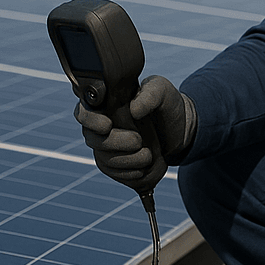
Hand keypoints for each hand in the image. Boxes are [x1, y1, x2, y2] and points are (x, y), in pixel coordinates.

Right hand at [75, 75, 196, 189]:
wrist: (180, 129)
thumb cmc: (166, 104)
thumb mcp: (162, 91)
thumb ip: (150, 94)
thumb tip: (134, 110)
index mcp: (106, 104)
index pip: (84, 112)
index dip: (90, 120)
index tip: (107, 125)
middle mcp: (101, 126)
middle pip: (93, 139)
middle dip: (115, 143)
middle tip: (138, 141)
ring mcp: (108, 147)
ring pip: (104, 159)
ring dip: (126, 161)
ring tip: (148, 155)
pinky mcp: (116, 164)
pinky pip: (114, 173)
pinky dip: (129, 173)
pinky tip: (143, 169)